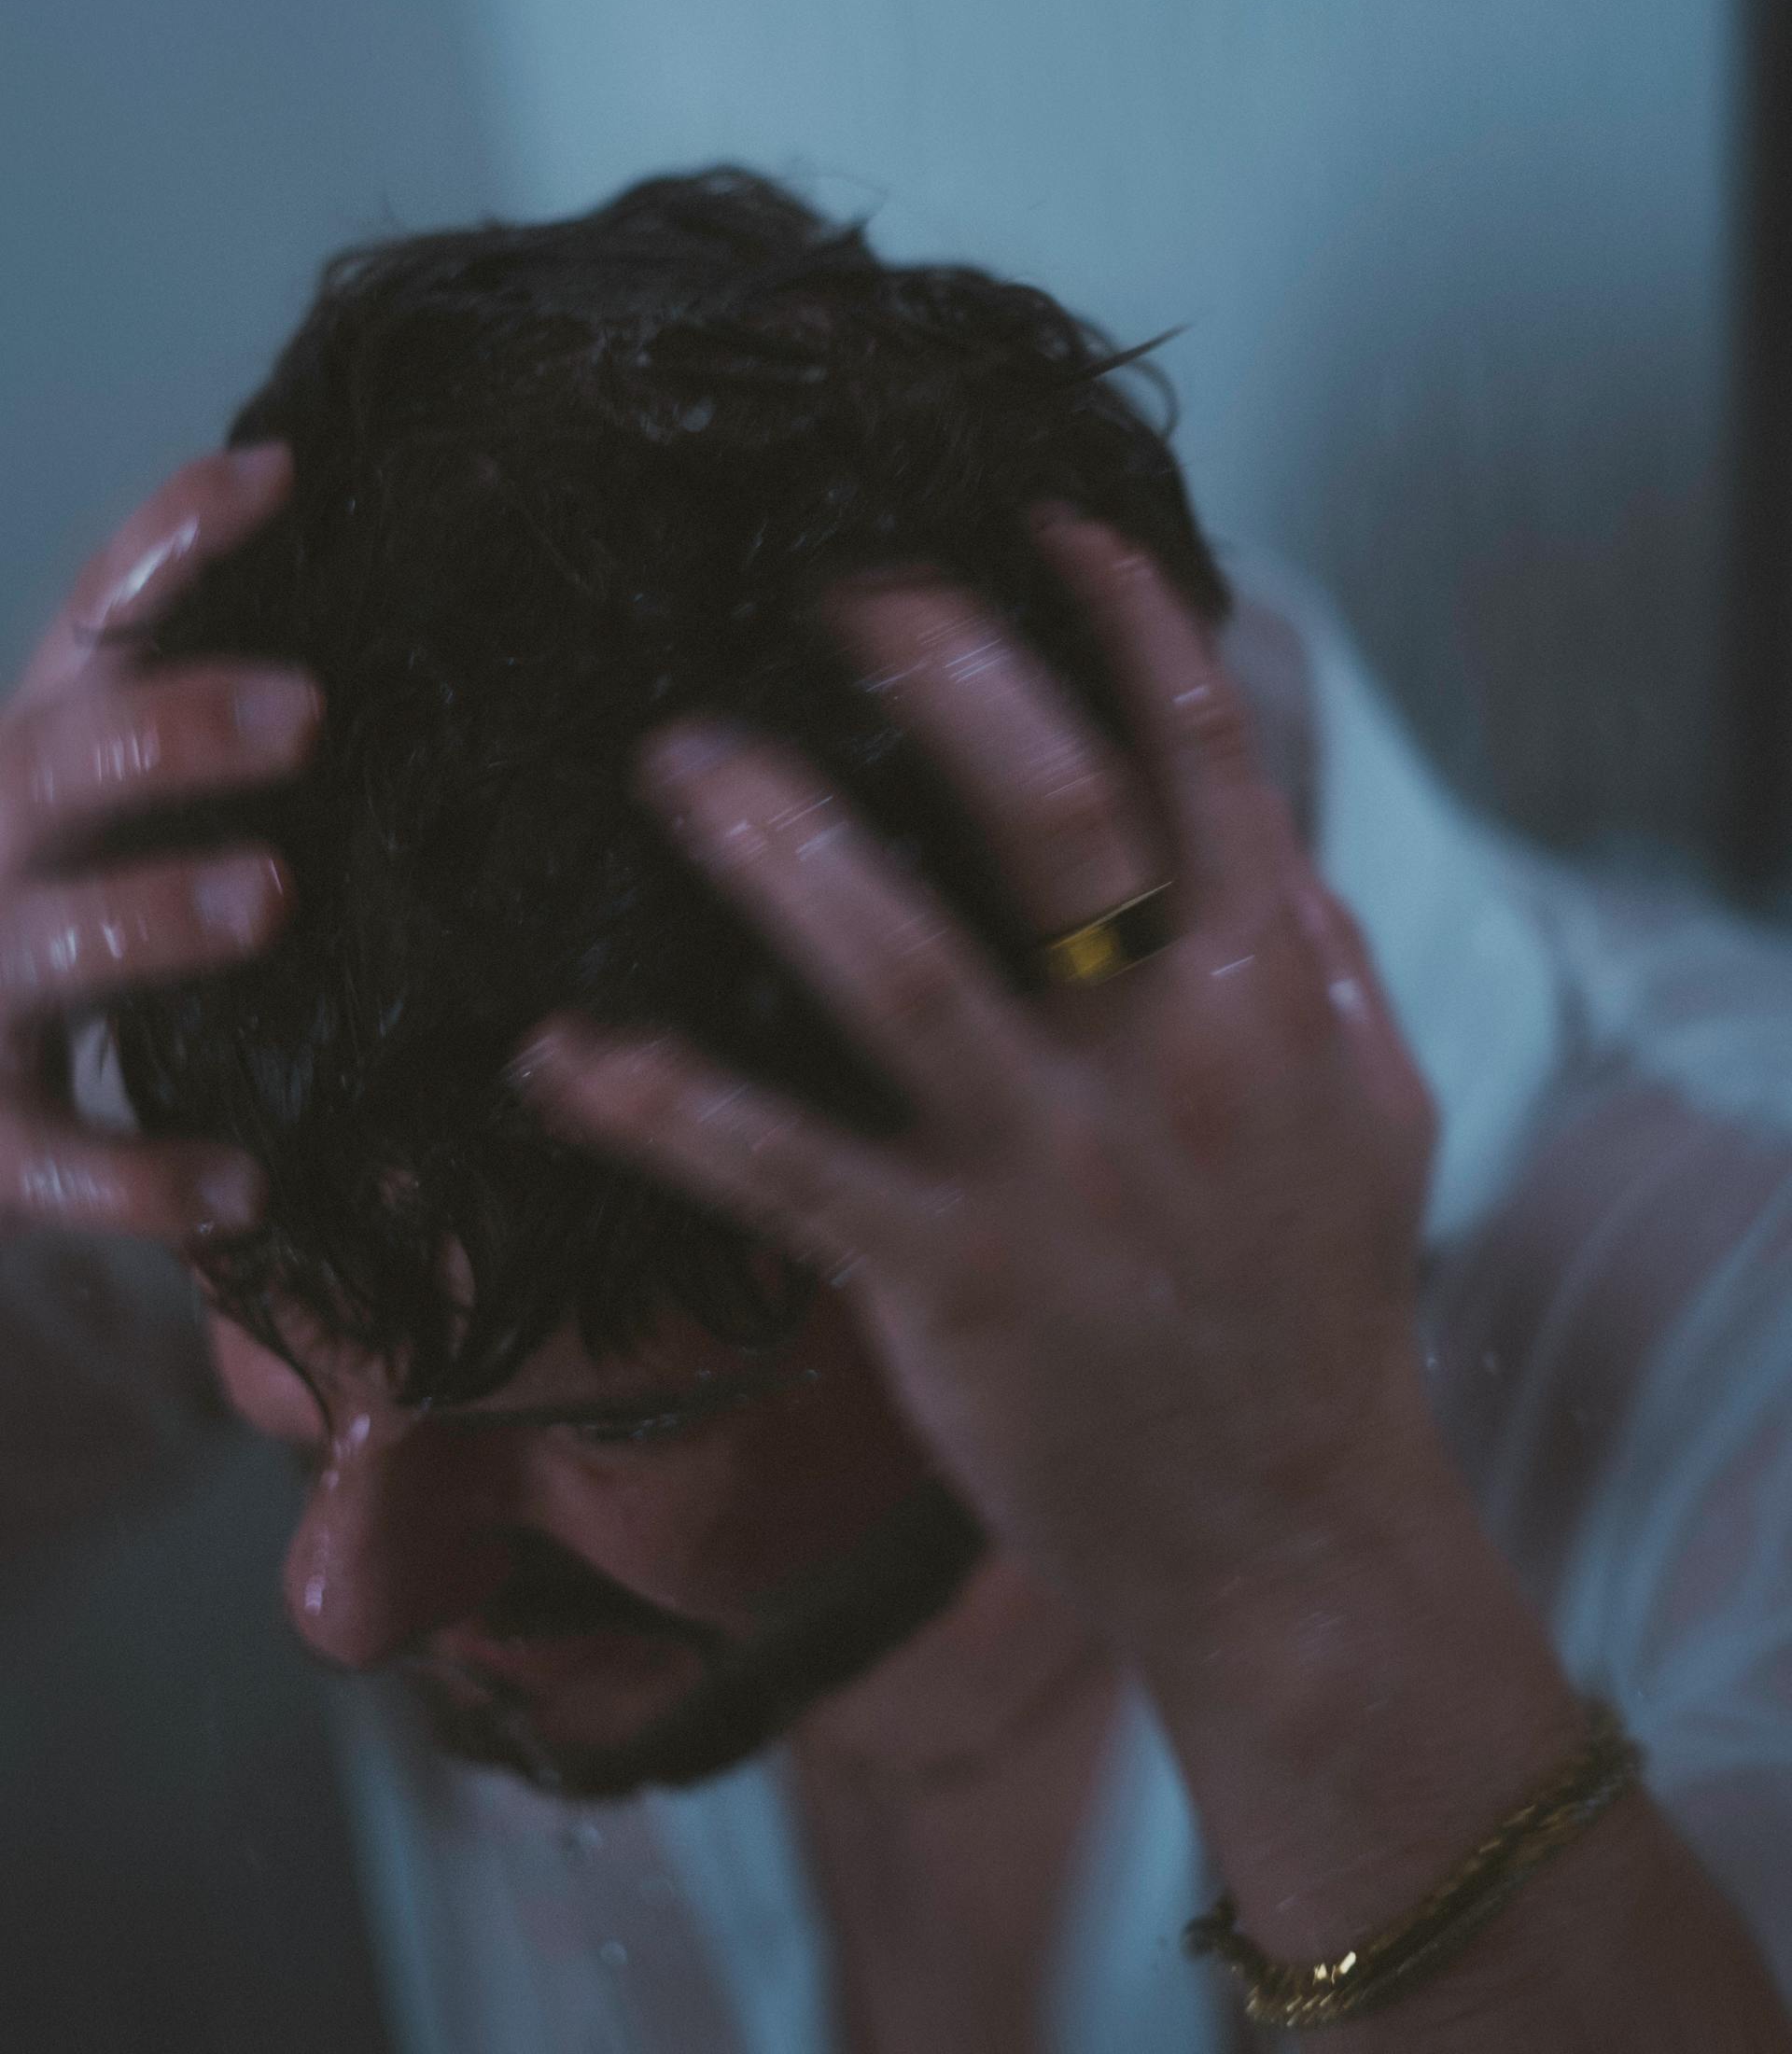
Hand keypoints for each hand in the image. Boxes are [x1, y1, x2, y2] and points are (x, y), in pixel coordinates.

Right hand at [0, 447, 318, 1243]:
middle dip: (172, 730)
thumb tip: (352, 556)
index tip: (285, 475)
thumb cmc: (44, 892)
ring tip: (273, 896)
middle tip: (310, 710)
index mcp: (33, 740)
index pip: (92, 616)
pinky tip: (243, 1188)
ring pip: (46, 941)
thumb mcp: (99, 774)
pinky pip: (48, 1158)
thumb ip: (188, 697)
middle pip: (56, 762)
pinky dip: (138, 1179)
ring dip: (153, 913)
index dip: (173, 539)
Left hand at [513, 515, 1437, 1659]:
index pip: (1207, 753)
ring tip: (679, 756)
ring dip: (784, 849)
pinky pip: (783, 1169)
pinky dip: (666, 1106)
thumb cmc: (1318, 1308)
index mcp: (1269, 991)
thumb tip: (1265, 833)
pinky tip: (557, 1050)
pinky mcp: (949, 1277)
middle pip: (1057, 814)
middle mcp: (1169, 1054)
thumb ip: (1321, 959)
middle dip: (948, 673)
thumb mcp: (1374, 1111)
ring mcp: (1053, 1166)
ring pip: (904, 970)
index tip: (1040, 520)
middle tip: (837, 586)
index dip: (1126, 616)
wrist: (1287, 1534)